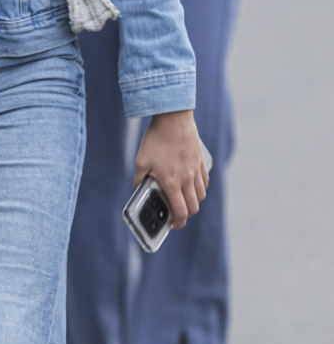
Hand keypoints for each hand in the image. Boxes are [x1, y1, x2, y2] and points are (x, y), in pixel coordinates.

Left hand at [133, 109, 207, 228]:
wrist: (173, 119)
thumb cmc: (155, 140)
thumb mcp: (141, 161)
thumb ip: (139, 180)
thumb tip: (139, 191)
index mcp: (171, 182)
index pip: (180, 212)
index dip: (178, 223)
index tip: (172, 225)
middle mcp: (187, 179)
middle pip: (193, 207)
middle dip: (186, 215)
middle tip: (176, 214)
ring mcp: (196, 171)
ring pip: (201, 196)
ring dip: (193, 202)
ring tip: (182, 199)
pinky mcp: (201, 162)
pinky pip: (204, 182)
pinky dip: (199, 188)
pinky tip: (191, 185)